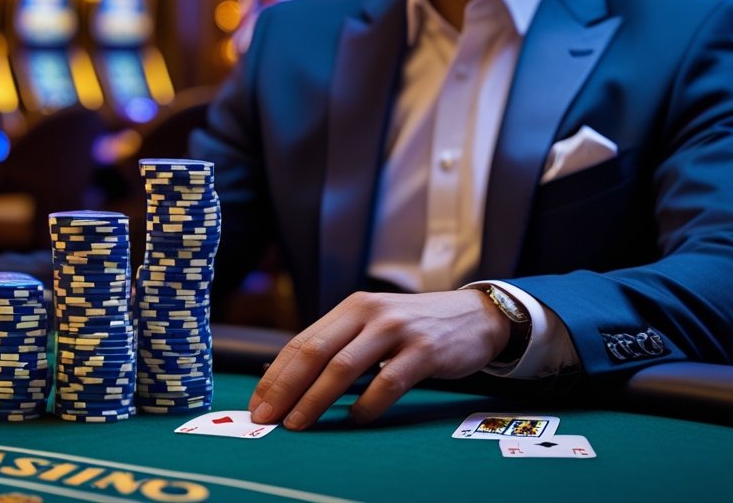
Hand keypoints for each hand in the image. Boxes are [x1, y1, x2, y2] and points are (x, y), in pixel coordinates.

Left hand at [248, 289, 510, 429]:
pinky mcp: (425, 350)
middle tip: (266, 417)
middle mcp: (369, 313)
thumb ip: (339, 345)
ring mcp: (397, 330)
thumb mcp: (373, 324)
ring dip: (315, 399)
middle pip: (315, 352)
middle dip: (285, 388)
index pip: (302, 342)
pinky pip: (388, 381)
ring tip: (298, 423)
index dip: (276, 375)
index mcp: (351, 308)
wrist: (475, 315)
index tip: (257, 403)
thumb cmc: (415, 327)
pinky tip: (356, 418)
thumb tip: (287, 380)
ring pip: (344, 367)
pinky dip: (367, 404)